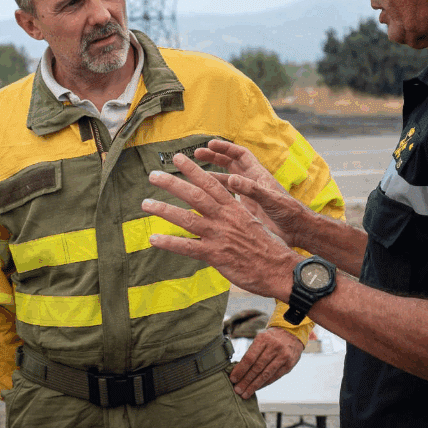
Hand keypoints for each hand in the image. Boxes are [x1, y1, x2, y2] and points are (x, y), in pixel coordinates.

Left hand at [142, 152, 295, 299]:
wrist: (282, 269)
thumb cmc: (269, 247)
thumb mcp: (251, 223)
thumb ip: (233, 215)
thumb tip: (220, 210)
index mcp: (234, 208)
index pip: (211, 183)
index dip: (193, 170)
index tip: (179, 158)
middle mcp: (225, 217)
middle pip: (195, 195)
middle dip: (172, 183)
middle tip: (153, 174)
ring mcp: (219, 235)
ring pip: (186, 218)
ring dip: (164, 210)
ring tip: (145, 204)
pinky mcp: (216, 255)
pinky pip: (188, 247)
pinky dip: (169, 243)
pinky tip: (153, 239)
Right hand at [195, 140, 309, 247]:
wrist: (296, 231)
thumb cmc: (288, 212)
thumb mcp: (270, 199)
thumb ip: (252, 189)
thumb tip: (232, 179)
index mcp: (258, 175)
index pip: (240, 154)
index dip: (225, 148)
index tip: (210, 144)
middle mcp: (251, 182)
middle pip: (230, 164)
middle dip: (214, 157)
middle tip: (196, 154)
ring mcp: (247, 195)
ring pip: (226, 180)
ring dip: (211, 175)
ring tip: (194, 175)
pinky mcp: (245, 207)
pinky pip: (227, 197)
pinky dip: (216, 194)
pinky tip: (205, 197)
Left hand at [228, 327, 302, 398]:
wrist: (291, 333)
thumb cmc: (271, 338)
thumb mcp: (260, 339)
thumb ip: (251, 353)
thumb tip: (238, 370)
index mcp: (263, 339)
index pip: (249, 357)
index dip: (240, 369)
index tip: (233, 378)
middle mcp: (274, 348)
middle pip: (257, 368)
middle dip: (246, 381)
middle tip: (237, 390)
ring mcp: (283, 357)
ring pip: (266, 374)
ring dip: (254, 385)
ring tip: (245, 393)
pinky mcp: (289, 365)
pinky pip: (274, 377)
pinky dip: (264, 384)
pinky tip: (256, 388)